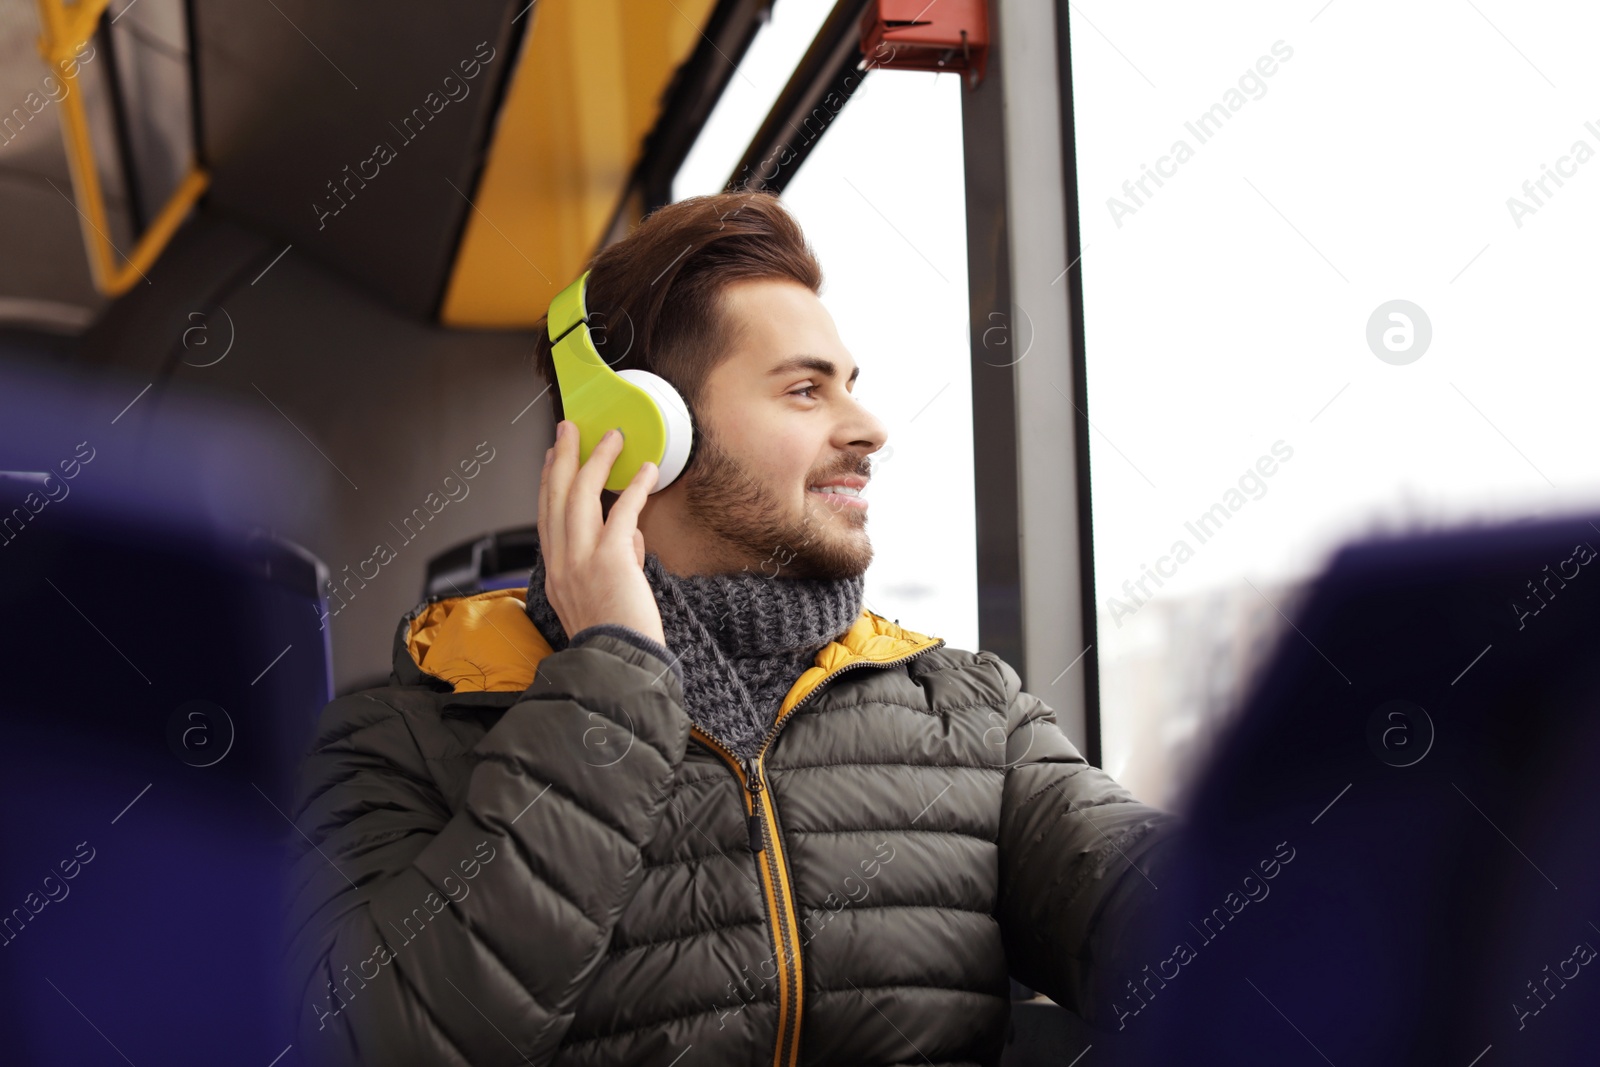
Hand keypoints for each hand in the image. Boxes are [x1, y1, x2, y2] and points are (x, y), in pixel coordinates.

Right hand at [537, 419, 665, 646]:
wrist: (617, 667)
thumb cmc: (616, 639)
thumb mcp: (603, 595)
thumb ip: (613, 560)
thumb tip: (629, 533)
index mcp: (556, 573)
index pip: (546, 517)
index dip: (548, 483)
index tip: (553, 459)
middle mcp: (561, 563)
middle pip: (556, 497)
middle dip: (562, 458)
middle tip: (569, 430)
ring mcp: (580, 560)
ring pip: (581, 495)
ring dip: (597, 460)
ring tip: (611, 437)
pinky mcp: (608, 561)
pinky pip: (621, 512)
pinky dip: (635, 488)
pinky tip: (646, 470)